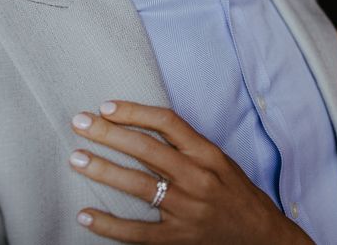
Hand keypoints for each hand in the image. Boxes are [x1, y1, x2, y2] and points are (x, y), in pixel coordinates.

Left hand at [69, 101, 312, 243]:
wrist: (259, 234)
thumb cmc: (235, 192)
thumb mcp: (218, 160)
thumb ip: (187, 146)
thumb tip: (146, 129)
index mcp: (207, 153)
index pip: (167, 123)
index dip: (135, 112)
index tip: (107, 106)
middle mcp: (197, 176)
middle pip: (147, 149)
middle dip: (109, 133)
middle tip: (81, 122)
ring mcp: (187, 208)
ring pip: (139, 185)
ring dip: (104, 170)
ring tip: (77, 158)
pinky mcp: (177, 238)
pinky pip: (136, 231)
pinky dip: (109, 224)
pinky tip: (85, 215)